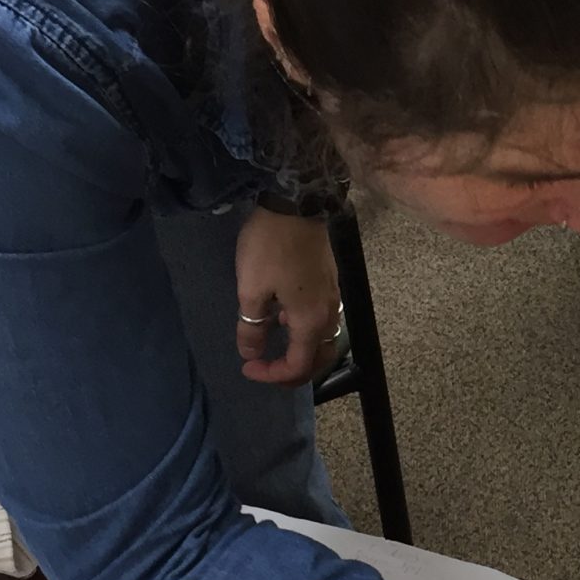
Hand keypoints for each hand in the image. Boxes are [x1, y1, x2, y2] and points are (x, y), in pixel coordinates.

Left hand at [233, 209, 340, 386]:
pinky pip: (323, 320)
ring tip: (275, 347)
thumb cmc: (269, 248)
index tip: (246, 367)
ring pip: (324, 340)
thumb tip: (251, 353)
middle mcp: (328, 315)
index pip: (297, 366)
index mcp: (310, 322)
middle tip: (266, 368)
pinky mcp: (329, 282)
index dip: (271, 374)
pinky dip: (306, 332)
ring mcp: (332, 297)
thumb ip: (251, 327)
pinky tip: (284, 318)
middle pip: (319, 359)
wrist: (296, 204)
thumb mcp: (251, 289)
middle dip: (293, 371)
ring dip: (302, 352)